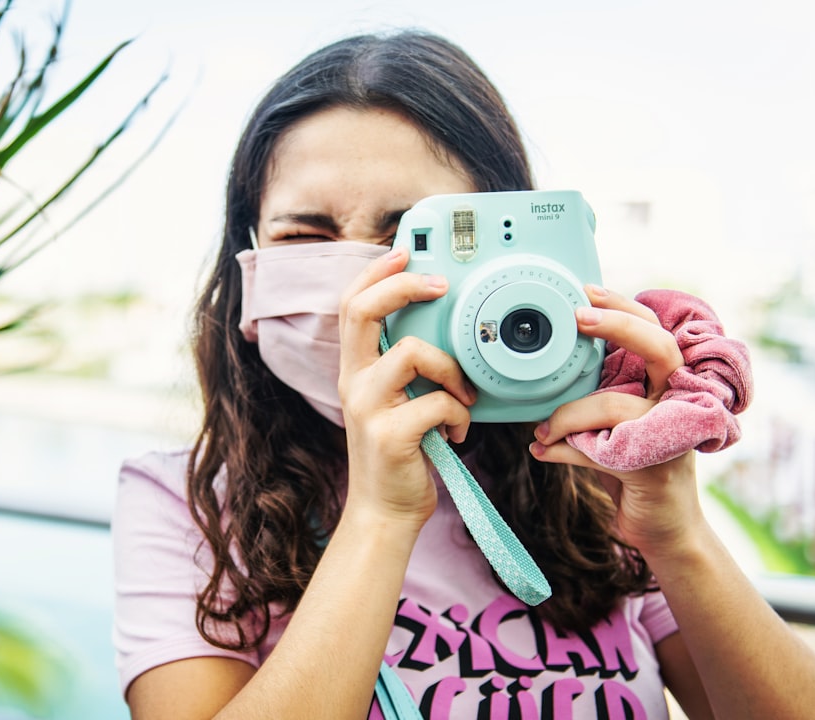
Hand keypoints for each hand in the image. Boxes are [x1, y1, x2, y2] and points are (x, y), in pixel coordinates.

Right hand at [337, 246, 475, 528]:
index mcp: (356, 370)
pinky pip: (437, 403)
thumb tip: (445, 334)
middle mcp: (354, 382)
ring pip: (413, 353)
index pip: (351, 305)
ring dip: (452, 372)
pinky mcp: (389, 434)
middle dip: (404, 286)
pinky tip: (457, 434)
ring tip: (463, 399)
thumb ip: (405, 370)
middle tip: (440, 286)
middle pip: (364, 311)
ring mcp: (367, 407)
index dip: (375, 274)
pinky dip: (460, 417)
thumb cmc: (401, 455)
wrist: (385, 512)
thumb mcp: (394, 403)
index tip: (402, 254)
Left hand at [528, 285, 699, 554]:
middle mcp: (676, 402)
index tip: (586, 290)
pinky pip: (597, 448)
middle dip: (617, 327)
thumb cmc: (631, 469)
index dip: (623, 308)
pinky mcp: (652, 466)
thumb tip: (546, 372)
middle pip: (659, 347)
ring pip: (612, 405)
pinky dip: (563, 450)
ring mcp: (669, 434)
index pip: (654, 332)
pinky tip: (542, 451)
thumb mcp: (609, 424)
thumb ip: (593, 396)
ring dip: (565, 417)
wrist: (660, 528)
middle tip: (577, 317)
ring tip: (541, 432)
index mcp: (666, 385)